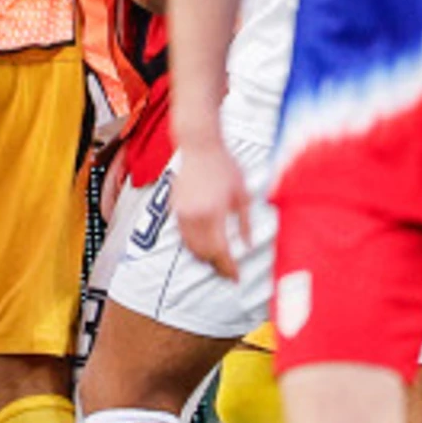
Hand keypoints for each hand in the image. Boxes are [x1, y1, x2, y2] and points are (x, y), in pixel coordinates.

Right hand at [174, 144, 249, 278]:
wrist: (200, 145)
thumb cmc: (224, 165)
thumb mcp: (242, 194)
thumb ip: (245, 222)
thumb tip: (247, 244)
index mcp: (214, 213)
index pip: (220, 250)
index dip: (229, 267)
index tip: (237, 276)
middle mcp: (194, 216)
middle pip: (203, 253)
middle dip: (217, 266)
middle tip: (229, 273)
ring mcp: (182, 212)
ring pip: (190, 246)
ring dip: (204, 258)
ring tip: (218, 263)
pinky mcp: (174, 207)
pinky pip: (182, 235)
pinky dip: (193, 245)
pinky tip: (204, 246)